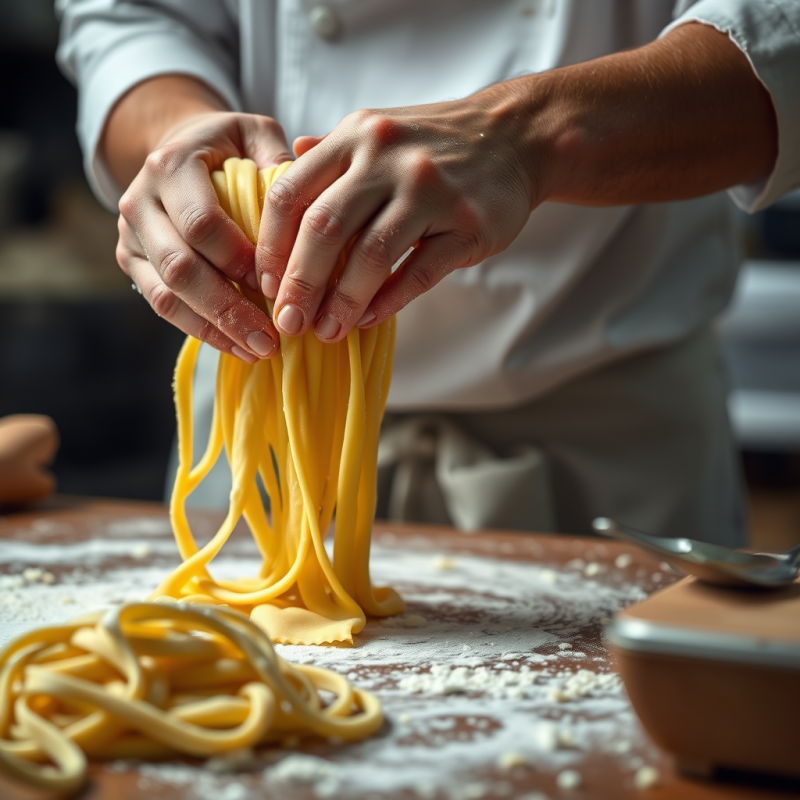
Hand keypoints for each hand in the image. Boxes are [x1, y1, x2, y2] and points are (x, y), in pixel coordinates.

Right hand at [115, 107, 291, 361]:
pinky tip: (237, 347)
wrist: (176, 149)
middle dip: (228, 308)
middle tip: (270, 339)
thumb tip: (303, 194)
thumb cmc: (227, 145)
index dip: (239, 260)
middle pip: (181, 267)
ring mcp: (131, 236)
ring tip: (258, 352)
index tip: (277, 286)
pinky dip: (201, 331)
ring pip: (166, 296)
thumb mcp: (254, 132)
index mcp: (171, 165)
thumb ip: (277, 156)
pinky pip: (162, 306)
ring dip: (214, 329)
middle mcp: (141, 201)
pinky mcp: (131, 263)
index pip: (202, 223)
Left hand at [257, 82, 539, 342]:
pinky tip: (368, 320)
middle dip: (300, 284)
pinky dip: (389, 300)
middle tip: (288, 322)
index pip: (292, 193)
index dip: (271, 246)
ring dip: (342, 302)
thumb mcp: (376, 132)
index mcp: (356, 136)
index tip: (265, 285)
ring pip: (371, 255)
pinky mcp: (467, 224)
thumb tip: (274, 186)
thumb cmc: (435, 144)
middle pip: (324, 228)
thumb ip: (327, 157)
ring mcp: (430, 190)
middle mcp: (387, 157)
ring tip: (326, 331)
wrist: (515, 137)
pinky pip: (419, 271)